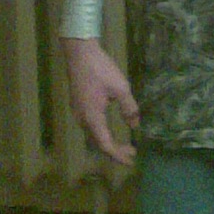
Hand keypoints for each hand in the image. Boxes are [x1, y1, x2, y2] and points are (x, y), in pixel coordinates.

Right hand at [62, 38, 139, 164]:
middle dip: (115, 150)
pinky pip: (90, 126)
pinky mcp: (78, 104)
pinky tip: (110, 127)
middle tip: (131, 152)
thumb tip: (135, 125)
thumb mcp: (120, 87)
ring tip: (124, 144)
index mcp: (92, 118)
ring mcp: (78, 112)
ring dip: (108, 141)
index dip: (118, 155)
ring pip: (93, 134)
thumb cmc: (100, 69)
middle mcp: (82, 119)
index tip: (131, 160)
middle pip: (98, 143)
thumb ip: (129, 108)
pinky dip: (102, 132)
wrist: (80, 53)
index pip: (105, 145)